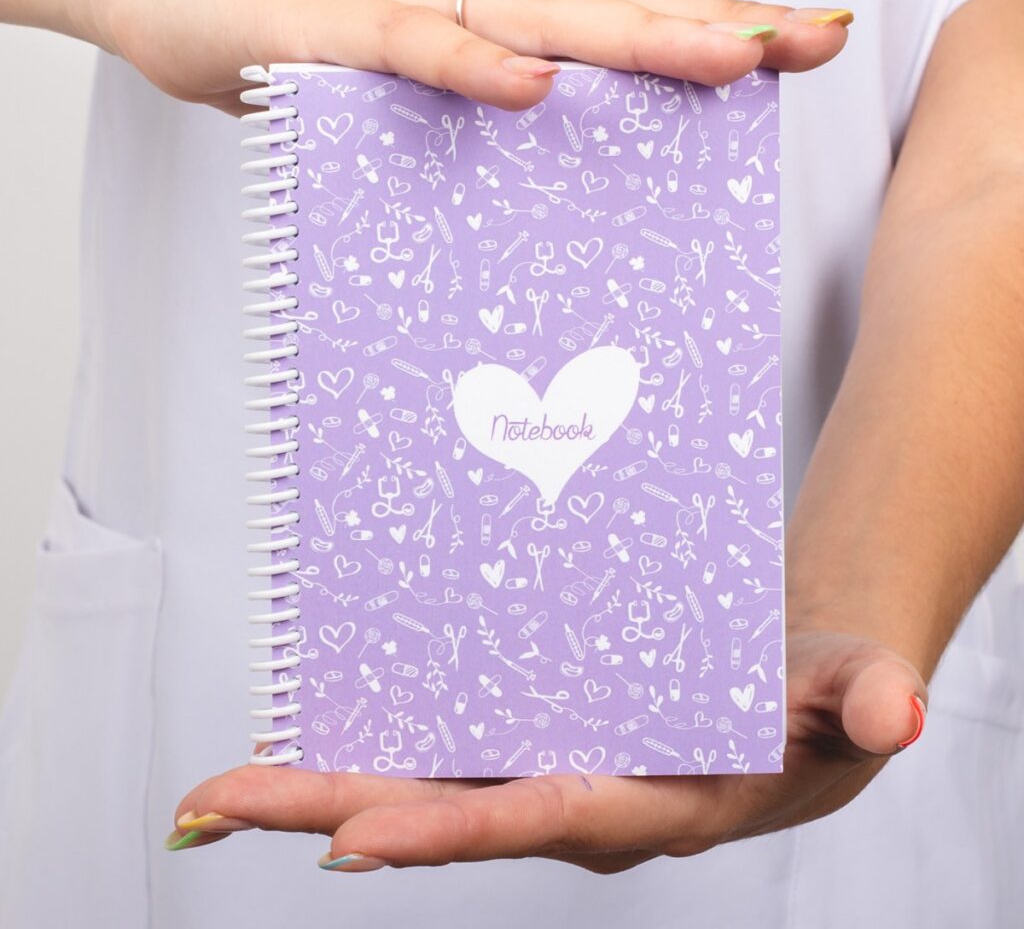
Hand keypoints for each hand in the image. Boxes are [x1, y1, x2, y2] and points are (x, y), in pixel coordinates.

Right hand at [56, 0, 852, 113]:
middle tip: (812, 40)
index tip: (801, 45)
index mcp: (494, 17)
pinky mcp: (334, 28)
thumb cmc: (295, 45)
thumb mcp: (407, 94)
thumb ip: (473, 123)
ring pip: (539, 17)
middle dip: (718, 26)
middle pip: (613, 10)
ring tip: (731, 55)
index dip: (714, 28)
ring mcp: (407, 5)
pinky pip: (413, 47)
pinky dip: (471, 65)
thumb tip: (537, 163)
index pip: (624, 21)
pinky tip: (532, 86)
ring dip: (638, 35)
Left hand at [166, 628, 926, 873]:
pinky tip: (315, 730)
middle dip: (327, 812)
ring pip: (424, 784)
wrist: (796, 696)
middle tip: (213, 805)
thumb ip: (865, 696)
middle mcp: (578, 799)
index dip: (450, 832)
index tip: (354, 840)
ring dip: (324, 782)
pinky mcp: (537, 739)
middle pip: (441, 813)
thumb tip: (894, 713)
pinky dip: (375, 747)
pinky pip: (445, 750)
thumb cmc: (817, 700)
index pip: (538, 821)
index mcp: (650, 804)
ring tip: (224, 784)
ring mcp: (548, 770)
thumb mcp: (851, 692)